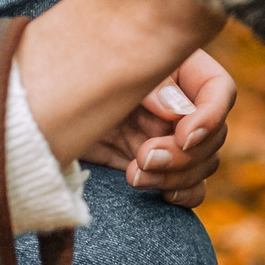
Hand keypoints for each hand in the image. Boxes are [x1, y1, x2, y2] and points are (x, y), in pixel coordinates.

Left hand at [81, 50, 235, 207]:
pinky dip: (185, 194)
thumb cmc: (80, 74)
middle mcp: (186, 105)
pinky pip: (193, 187)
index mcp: (183, 71)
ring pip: (204, 164)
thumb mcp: (112, 69)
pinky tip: (164, 195)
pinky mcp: (162, 168)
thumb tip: (177, 112)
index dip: (211, 116)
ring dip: (175, 175)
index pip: (219, 91)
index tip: (183, 135)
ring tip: (134, 174)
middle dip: (182, 154)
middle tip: (144, 156)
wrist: (45, 110)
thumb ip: (151, 86)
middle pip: (214, 136)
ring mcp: (175, 138)